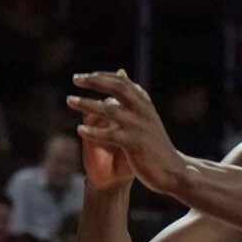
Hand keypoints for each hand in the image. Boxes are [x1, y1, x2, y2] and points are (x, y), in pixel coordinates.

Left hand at [69, 72, 186, 196]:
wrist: (173, 170)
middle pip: (117, 88)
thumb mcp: (145, 114)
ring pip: (110, 110)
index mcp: (144, 104)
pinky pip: (110, 135)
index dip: (102, 76)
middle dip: (95, 81)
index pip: (122, 82)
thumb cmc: (155, 143)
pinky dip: (94, 132)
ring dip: (87, 104)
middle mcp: (143, 111)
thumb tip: (121, 72)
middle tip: (75, 79)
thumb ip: (132, 95)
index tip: (83, 76)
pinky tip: (79, 129)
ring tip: (69, 100)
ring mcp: (139, 127)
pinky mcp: (135, 144)